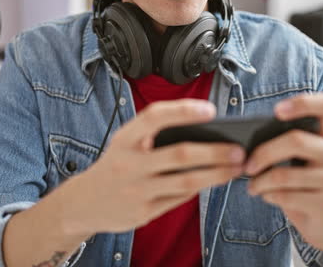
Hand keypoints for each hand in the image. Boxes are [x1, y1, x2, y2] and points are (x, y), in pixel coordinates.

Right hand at [64, 99, 244, 234]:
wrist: (84, 203)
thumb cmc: (116, 165)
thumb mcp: (125, 143)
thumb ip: (155, 136)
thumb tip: (203, 133)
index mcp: (124, 139)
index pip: (155, 117)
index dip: (183, 111)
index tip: (211, 110)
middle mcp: (129, 163)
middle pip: (180, 154)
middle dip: (215, 152)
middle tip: (239, 149)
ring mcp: (136, 190)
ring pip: (186, 181)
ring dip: (216, 174)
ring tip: (236, 168)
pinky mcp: (143, 212)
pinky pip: (179, 198)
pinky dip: (199, 188)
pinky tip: (213, 180)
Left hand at [242, 93, 322, 251]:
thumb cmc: (306, 185)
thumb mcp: (301, 161)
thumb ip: (285, 145)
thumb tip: (246, 141)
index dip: (304, 102)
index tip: (276, 111)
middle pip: (296, 140)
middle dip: (263, 152)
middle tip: (247, 164)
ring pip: (284, 174)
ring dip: (259, 181)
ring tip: (252, 186)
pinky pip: (285, 196)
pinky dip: (267, 195)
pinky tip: (265, 196)